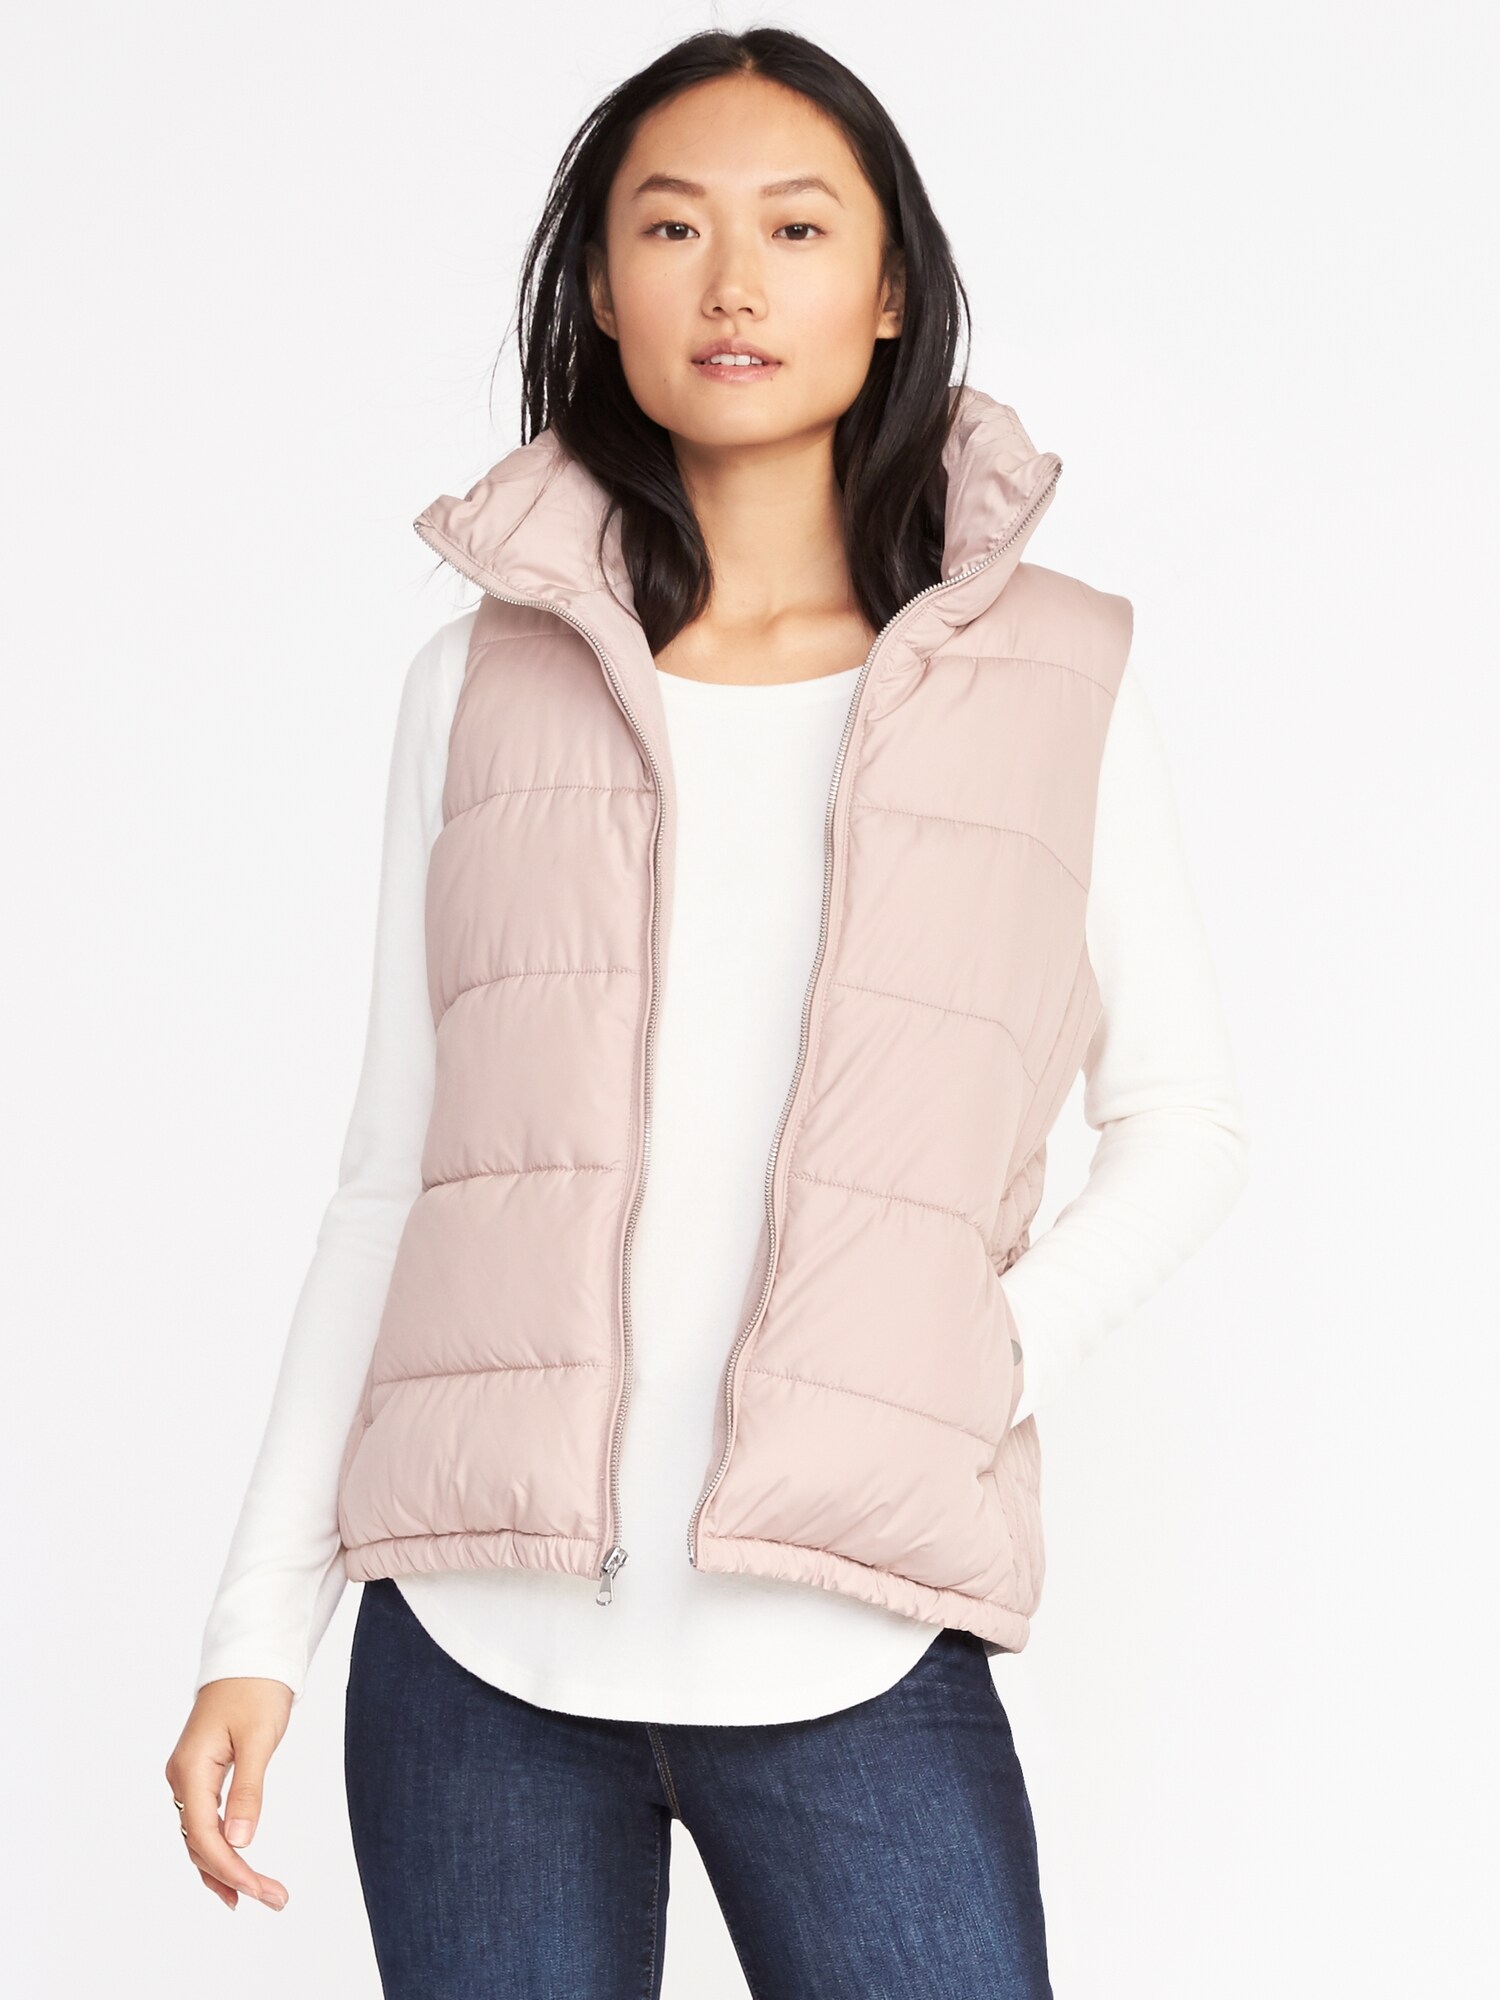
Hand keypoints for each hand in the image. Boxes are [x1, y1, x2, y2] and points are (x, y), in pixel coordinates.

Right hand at [164, 1677, 294, 1910]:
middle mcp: (182, 1777)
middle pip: (199, 1842)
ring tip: (256, 1896)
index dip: (230, 1868)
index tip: (260, 1891)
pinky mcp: (201, 1773)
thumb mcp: (259, 1738)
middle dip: (233, 1875)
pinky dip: (219, 1847)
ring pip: (199, 1836)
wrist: (250, 1654)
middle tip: (273, 1899)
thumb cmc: (257, 1689)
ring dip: (225, 1867)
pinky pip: (203, 1821)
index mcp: (191, 1769)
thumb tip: (240, 1842)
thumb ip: (249, 1790)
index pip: (204, 1835)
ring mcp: (188, 1776)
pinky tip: (234, 1869)